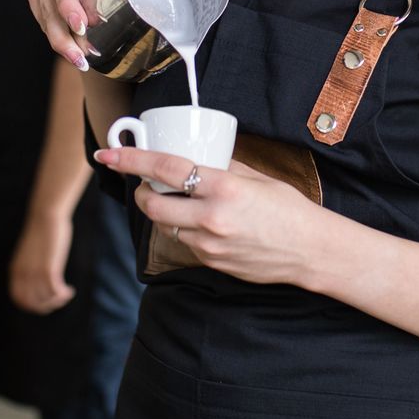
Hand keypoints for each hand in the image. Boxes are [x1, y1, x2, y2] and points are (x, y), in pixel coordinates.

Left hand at [9, 212, 75, 313]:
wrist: (45, 216)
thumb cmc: (41, 231)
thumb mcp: (30, 253)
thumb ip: (29, 266)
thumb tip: (36, 276)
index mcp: (15, 270)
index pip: (18, 299)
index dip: (32, 306)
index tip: (45, 301)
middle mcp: (23, 274)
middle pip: (31, 303)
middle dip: (46, 306)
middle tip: (58, 300)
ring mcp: (35, 272)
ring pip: (45, 298)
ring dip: (58, 301)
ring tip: (66, 294)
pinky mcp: (49, 268)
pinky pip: (55, 290)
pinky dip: (63, 294)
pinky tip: (70, 290)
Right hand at [26, 0, 113, 71]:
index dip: (68, 3)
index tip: (81, 25)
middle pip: (52, 4)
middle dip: (66, 32)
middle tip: (81, 54)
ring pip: (47, 18)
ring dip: (63, 42)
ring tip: (80, 62)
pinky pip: (45, 23)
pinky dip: (59, 40)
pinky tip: (74, 56)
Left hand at [94, 146, 322, 286]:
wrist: (310, 251)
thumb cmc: (290, 210)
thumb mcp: (257, 179)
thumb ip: (223, 168)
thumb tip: (197, 158)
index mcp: (224, 187)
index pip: (165, 169)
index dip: (131, 161)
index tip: (108, 155)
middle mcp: (212, 217)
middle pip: (153, 205)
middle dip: (142, 193)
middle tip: (147, 185)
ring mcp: (209, 244)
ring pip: (166, 227)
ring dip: (164, 213)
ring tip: (183, 204)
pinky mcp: (211, 262)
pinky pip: (185, 243)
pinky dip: (186, 230)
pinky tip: (206, 225)